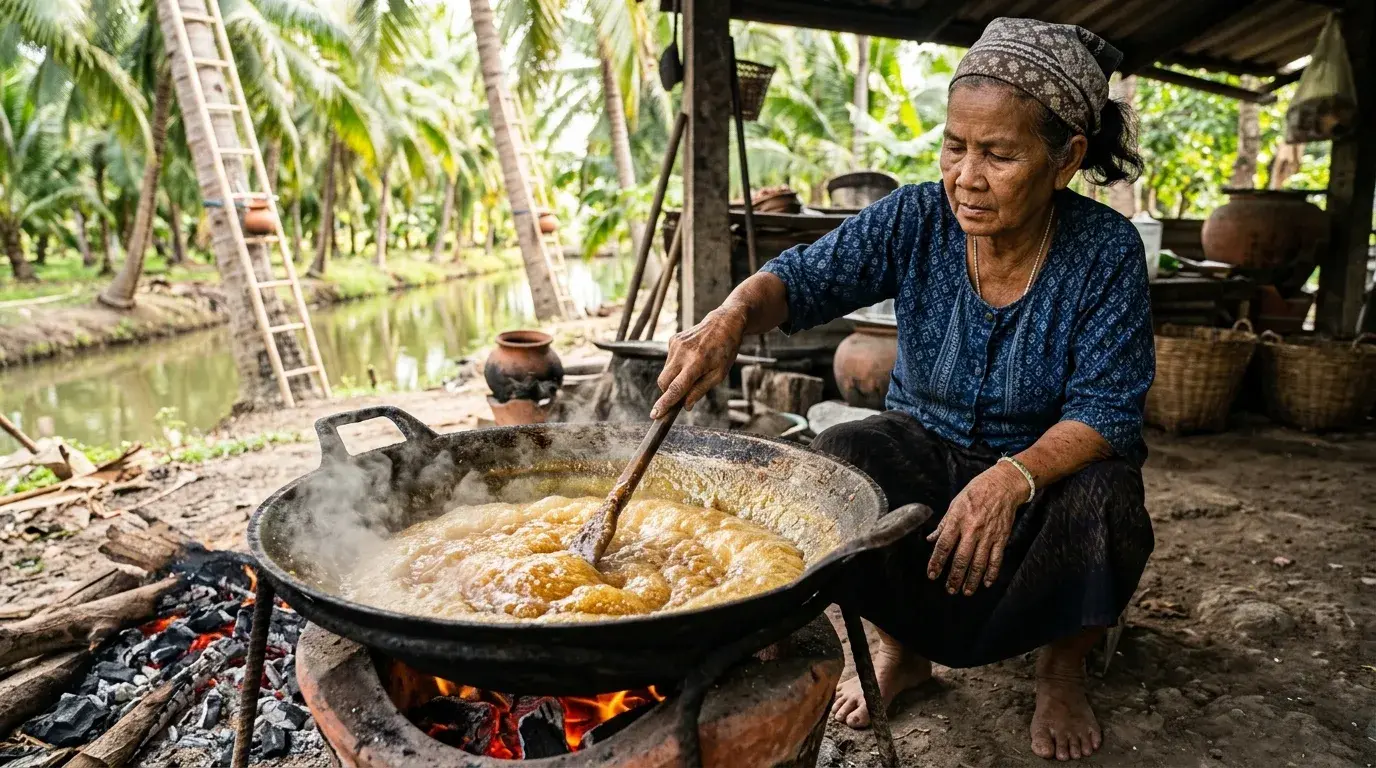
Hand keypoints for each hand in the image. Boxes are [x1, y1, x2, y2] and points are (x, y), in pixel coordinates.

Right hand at [650, 305, 746, 417]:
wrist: (723, 323)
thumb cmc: (725, 351)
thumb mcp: (719, 374)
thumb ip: (700, 390)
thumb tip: (685, 406)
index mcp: (697, 363)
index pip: (676, 388)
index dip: (665, 403)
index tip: (655, 414)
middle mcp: (683, 353)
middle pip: (663, 382)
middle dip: (668, 392)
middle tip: (681, 394)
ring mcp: (675, 345)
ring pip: (665, 372)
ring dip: (674, 378)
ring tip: (693, 369)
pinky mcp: (672, 340)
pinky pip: (669, 361)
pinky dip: (676, 366)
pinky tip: (690, 358)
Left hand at [926, 462, 1027, 595]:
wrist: (1003, 485)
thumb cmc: (976, 492)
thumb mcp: (955, 503)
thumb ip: (943, 524)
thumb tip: (931, 539)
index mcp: (957, 520)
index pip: (944, 546)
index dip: (936, 562)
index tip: (932, 575)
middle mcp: (972, 530)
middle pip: (961, 559)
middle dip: (954, 577)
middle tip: (949, 590)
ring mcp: (988, 535)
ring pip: (979, 563)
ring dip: (971, 580)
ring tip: (966, 592)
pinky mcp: (1001, 538)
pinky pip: (996, 559)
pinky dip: (992, 573)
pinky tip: (986, 583)